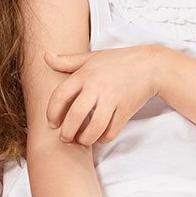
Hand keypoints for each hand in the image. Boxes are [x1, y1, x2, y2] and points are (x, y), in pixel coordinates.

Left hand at [43, 45, 161, 145]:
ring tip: (82, 140)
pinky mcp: (126, 110)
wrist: (150, 66)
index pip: (60, 96)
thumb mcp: (92, 58)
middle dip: (67, 132)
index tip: (53, 123)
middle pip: (75, 116)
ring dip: (85, 139)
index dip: (52, 112)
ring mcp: (112, 99)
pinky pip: (111, 131)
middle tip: (65, 137)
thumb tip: (45, 57)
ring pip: (94, 128)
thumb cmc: (118, 61)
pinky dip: (103, 138)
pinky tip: (99, 136)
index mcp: (85, 74)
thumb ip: (68, 61)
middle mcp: (97, 87)